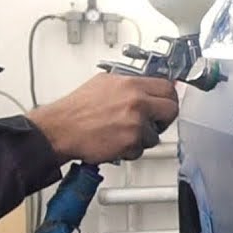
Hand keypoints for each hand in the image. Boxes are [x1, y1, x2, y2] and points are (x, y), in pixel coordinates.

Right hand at [28, 72, 177, 163]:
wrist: (60, 129)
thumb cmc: (77, 108)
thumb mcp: (105, 82)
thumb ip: (130, 83)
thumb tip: (147, 84)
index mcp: (131, 84)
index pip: (168, 87)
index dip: (169, 97)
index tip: (166, 101)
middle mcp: (137, 102)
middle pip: (171, 110)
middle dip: (164, 118)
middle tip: (154, 120)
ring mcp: (135, 123)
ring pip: (156, 134)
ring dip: (144, 136)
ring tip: (125, 132)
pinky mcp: (130, 142)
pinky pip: (142, 149)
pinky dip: (131, 149)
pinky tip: (117, 141)